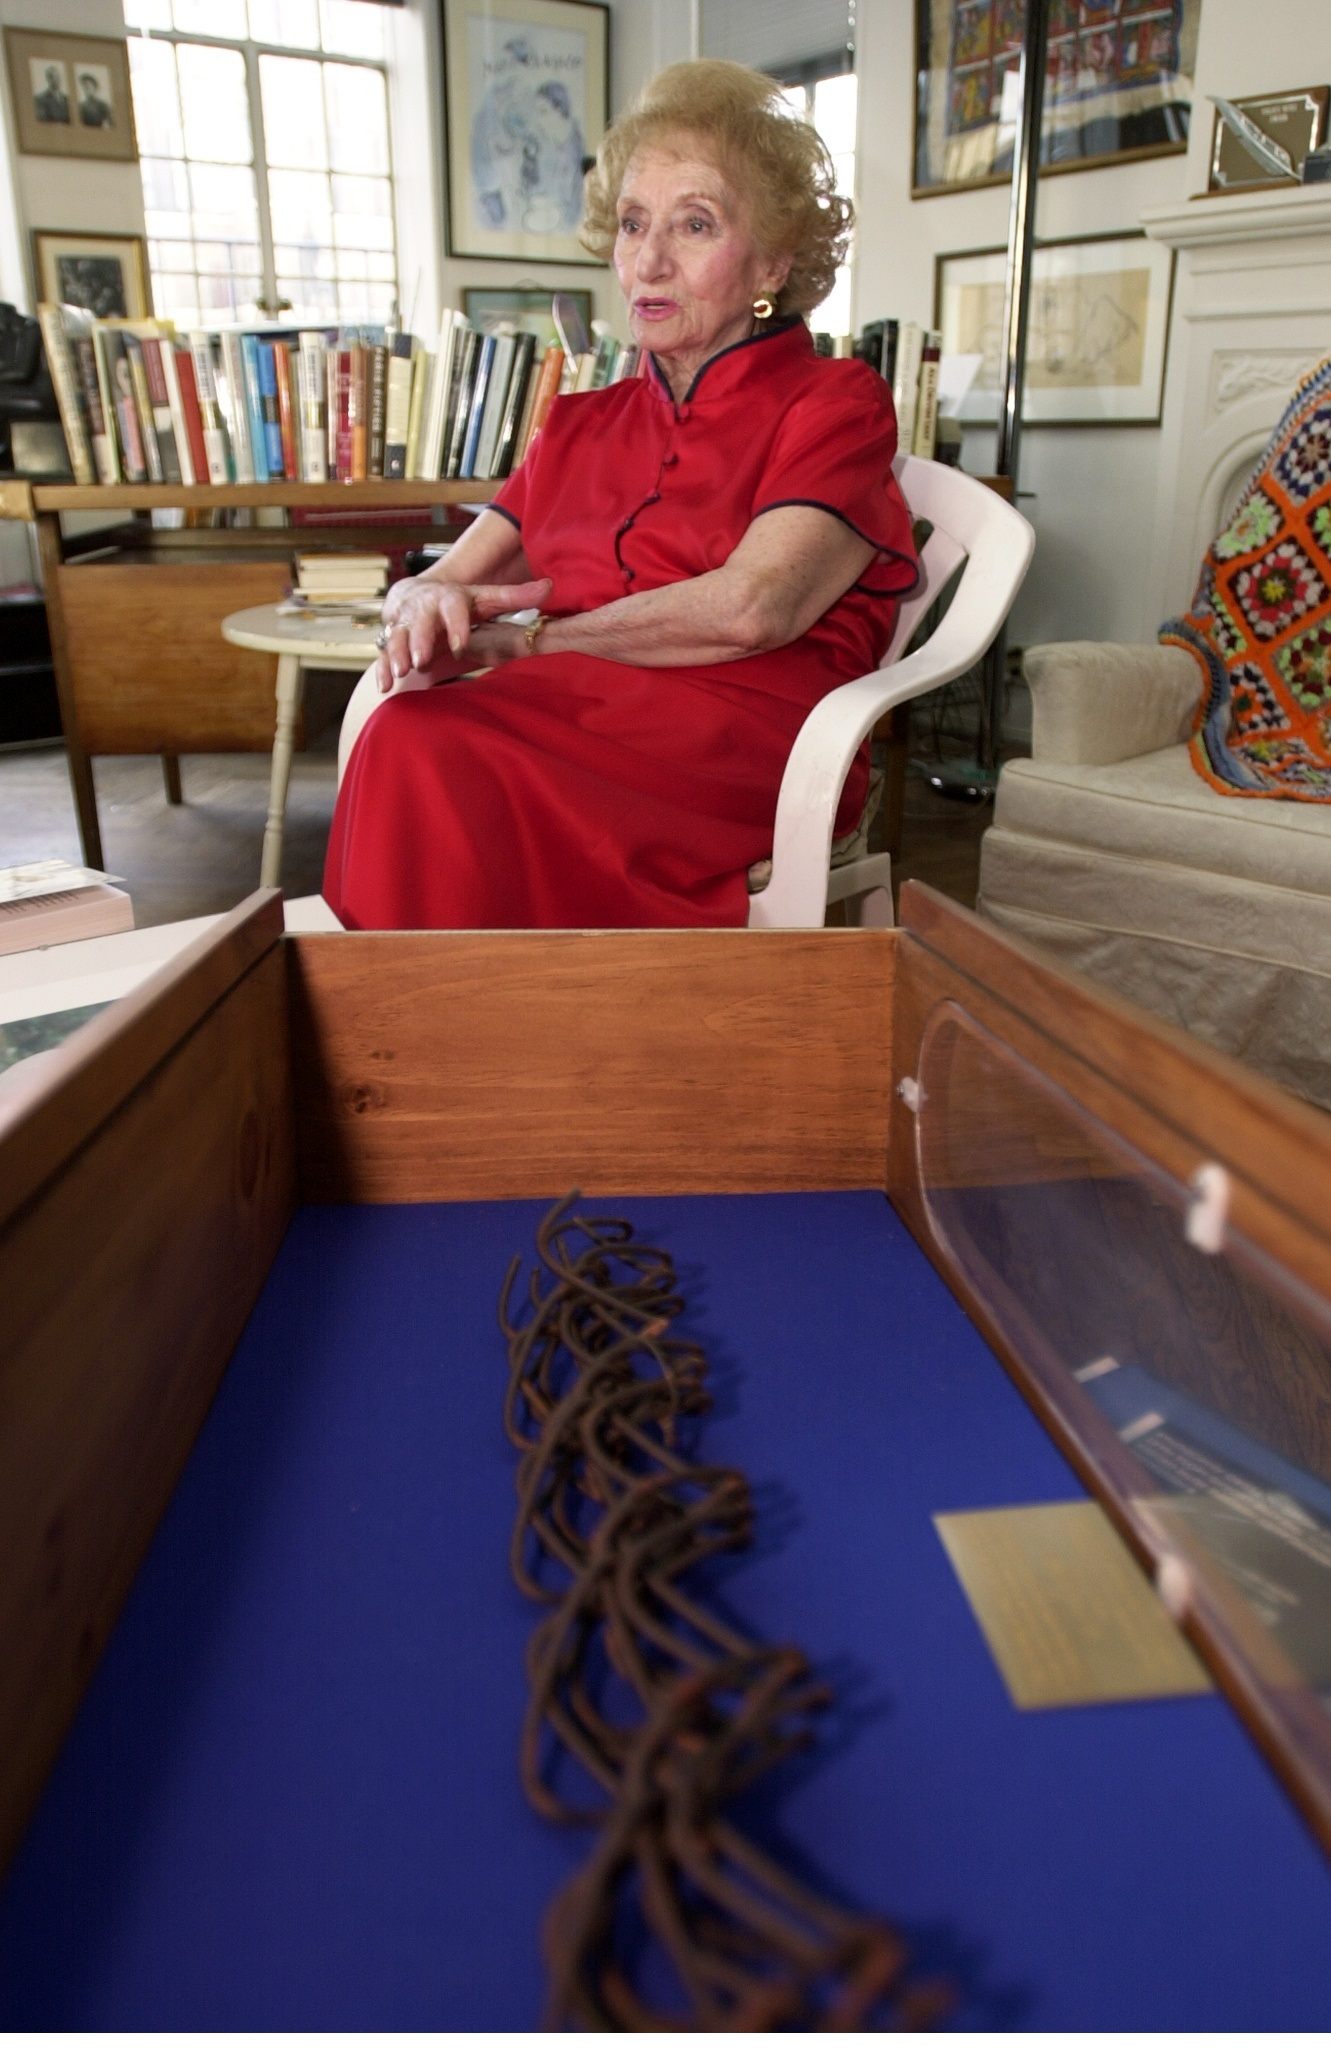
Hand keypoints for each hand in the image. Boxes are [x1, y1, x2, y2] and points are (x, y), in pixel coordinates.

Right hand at [375, 573, 550, 691]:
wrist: (415, 596)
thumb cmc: (459, 603)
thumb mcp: (486, 598)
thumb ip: (516, 597)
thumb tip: (550, 587)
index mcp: (449, 597)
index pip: (453, 608)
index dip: (456, 626)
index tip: (460, 646)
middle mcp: (423, 608)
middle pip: (420, 622)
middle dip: (419, 640)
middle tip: (422, 659)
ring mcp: (404, 624)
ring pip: (396, 636)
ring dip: (397, 652)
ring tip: (402, 669)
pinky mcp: (389, 639)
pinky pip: (382, 654)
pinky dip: (382, 669)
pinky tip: (385, 685)